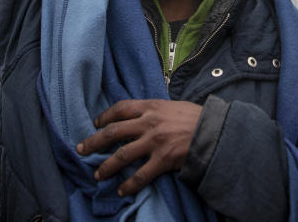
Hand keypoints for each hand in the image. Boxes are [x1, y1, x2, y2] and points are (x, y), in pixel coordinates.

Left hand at [76, 99, 202, 195]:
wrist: (216, 131)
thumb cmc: (196, 118)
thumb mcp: (172, 106)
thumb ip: (154, 111)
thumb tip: (140, 117)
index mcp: (151, 106)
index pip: (120, 108)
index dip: (104, 117)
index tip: (96, 124)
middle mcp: (149, 123)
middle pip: (113, 132)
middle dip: (94, 142)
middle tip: (82, 149)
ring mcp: (155, 142)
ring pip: (122, 155)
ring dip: (107, 167)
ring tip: (97, 175)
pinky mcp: (163, 160)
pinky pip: (141, 175)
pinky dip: (129, 184)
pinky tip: (122, 190)